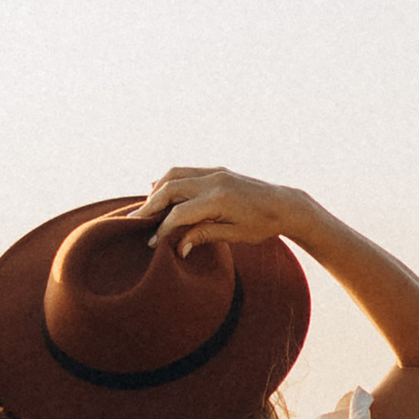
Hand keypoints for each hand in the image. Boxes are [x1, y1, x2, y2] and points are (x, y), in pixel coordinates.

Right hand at [131, 167, 314, 264]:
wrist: (285, 204)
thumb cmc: (262, 225)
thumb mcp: (234, 235)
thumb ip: (204, 236)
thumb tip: (178, 248)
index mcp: (219, 200)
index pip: (179, 214)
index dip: (162, 230)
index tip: (151, 244)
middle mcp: (214, 181)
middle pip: (169, 189)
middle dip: (150, 206)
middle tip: (134, 222)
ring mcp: (215, 172)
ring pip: (174, 174)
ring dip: (156, 190)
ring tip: (145, 208)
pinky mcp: (217, 170)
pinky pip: (186, 171)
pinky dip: (169, 181)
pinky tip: (160, 192)